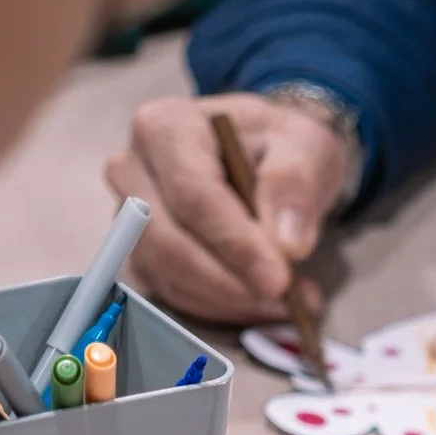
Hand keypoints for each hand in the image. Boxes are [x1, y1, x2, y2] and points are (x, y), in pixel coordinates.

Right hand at [107, 92, 348, 321]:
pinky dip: (222, 308)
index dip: (233, 241)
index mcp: (165, 127)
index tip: (278, 278)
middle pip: (169, 240)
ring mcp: (130, 219)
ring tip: (291, 302)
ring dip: (230, 300)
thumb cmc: (278, 144)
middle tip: (286, 298)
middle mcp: (133, 171)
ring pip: (169, 274)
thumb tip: (289, 244)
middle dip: (229, 281)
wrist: (263, 157)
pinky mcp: (142, 255)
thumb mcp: (304, 145)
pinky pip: (174, 293)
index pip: (192, 193)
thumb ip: (295, 185)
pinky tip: (265, 304)